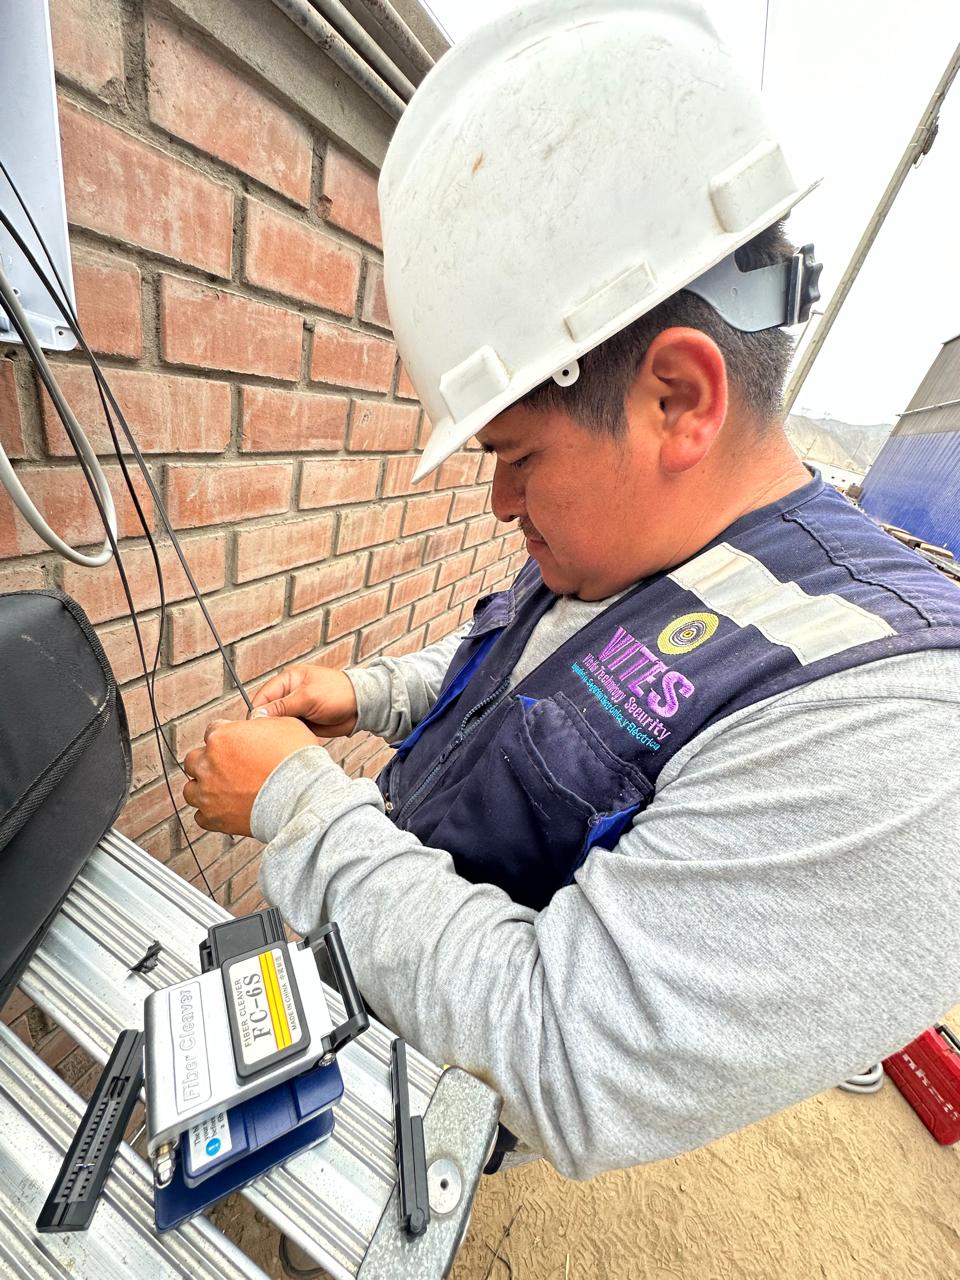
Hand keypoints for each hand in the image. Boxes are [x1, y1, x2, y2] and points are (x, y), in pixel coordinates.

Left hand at [183, 717, 317, 835]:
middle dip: (208, 762)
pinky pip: (201, 816)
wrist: (302, 797)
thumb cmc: (295, 761)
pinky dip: (212, 813)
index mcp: (221, 737)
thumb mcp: (284, 725)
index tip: (235, 745)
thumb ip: (263, 722)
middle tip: (226, 767)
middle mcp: (208, 764)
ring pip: (191, 790)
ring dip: (204, 788)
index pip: (212, 731)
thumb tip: (257, 722)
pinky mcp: (214, 818)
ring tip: (222, 790)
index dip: (226, 737)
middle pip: (193, 760)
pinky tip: (226, 809)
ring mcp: (208, 792)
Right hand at [250, 664, 357, 736]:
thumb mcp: (308, 697)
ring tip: (276, 743)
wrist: (361, 707)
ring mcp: (297, 709)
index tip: (254, 728)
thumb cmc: (338, 693)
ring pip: (278, 723)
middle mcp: (290, 694)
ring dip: (278, 732)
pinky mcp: (304, 722)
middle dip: (266, 724)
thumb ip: (282, 706)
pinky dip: (288, 737)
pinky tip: (287, 744)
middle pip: (268, 711)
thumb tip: (258, 714)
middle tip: (263, 739)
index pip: (263, 696)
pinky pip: (289, 730)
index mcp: (288, 680)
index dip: (257, 712)